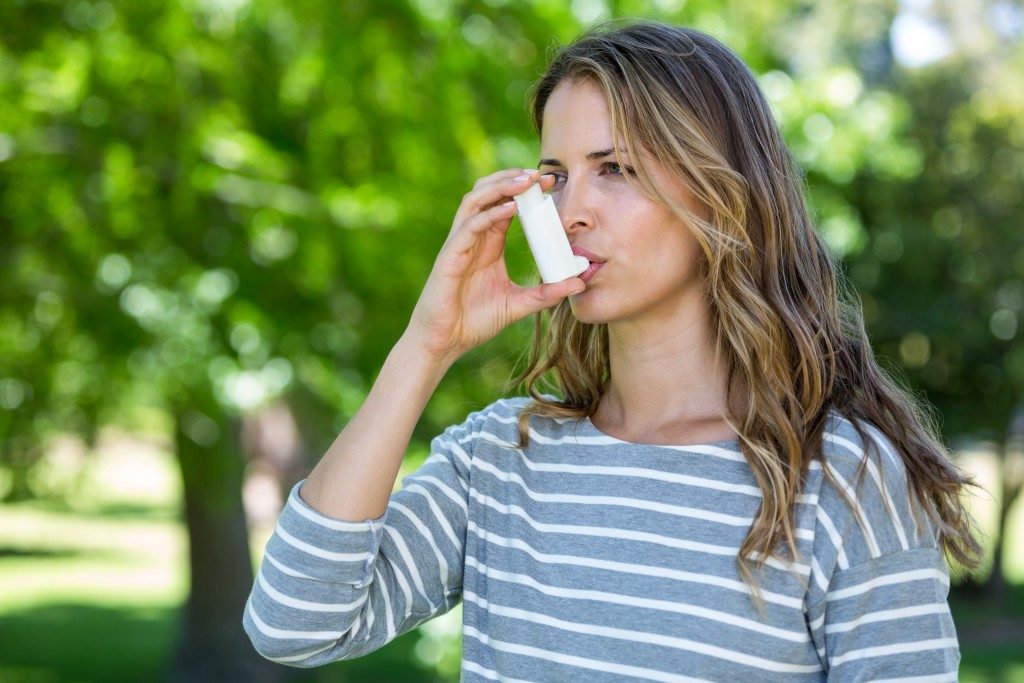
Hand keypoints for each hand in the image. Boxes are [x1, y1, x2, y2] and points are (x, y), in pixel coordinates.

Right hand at [404, 168, 584, 362]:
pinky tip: (511, 208)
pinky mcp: (450, 256)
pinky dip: (490, 214)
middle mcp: (473, 238)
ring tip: (526, 181)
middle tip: (541, 175)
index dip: (526, 190)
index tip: (551, 183)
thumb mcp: (518, 305)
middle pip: (488, 192)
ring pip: (475, 200)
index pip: (506, 205)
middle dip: (513, 178)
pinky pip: (469, 226)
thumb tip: (578, 285)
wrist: (445, 342)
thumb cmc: (473, 322)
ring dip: (501, 186)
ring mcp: (459, 244)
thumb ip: (545, 294)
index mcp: (488, 244)